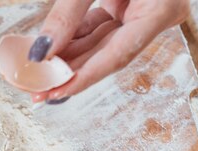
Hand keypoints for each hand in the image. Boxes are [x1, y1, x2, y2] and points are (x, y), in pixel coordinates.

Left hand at [27, 0, 189, 103]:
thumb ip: (67, 14)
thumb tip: (40, 51)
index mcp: (162, 9)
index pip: (117, 56)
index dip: (83, 78)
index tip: (54, 94)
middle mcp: (153, 16)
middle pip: (104, 55)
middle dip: (67, 73)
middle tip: (35, 90)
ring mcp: (138, 13)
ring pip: (97, 45)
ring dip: (65, 60)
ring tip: (35, 75)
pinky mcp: (124, 8)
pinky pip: (94, 30)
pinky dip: (69, 41)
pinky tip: (47, 52)